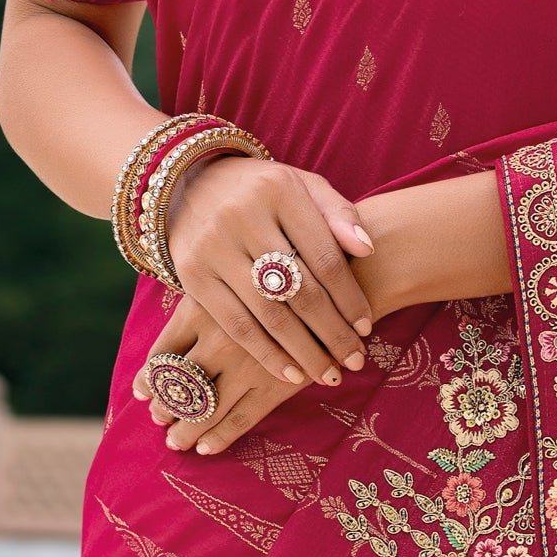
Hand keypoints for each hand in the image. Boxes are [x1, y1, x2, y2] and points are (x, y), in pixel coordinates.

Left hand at [142, 298, 301, 458]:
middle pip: (177, 385)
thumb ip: (200, 310)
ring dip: (186, 430)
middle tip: (159, 420)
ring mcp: (246, 364)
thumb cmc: (272, 284)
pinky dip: (219, 437)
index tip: (142, 392)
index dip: (146, 379)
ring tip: (176, 441)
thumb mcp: (228, 285)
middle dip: (164, 408)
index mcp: (200, 309)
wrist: (330, 288)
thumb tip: (172, 349)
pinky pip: (239, 420)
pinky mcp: (275, 384)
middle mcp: (218, 337)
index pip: (160, 354)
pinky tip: (205, 447)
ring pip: (204, 408)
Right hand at [159, 152, 376, 394]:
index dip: (350, 298)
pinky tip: (290, 374)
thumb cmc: (262, 191)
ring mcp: (213, 247)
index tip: (367, 326)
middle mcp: (242, 217)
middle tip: (355, 360)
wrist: (190, 182)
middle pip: (300, 290)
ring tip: (328, 374)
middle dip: (332, 332)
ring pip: (269, 313)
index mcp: (279, 191)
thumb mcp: (303, 186)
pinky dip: (266, 354)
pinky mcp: (192, 274)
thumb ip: (338, 213)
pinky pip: (235, 324)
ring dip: (304, 351)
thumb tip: (367, 250)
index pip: (324, 257)